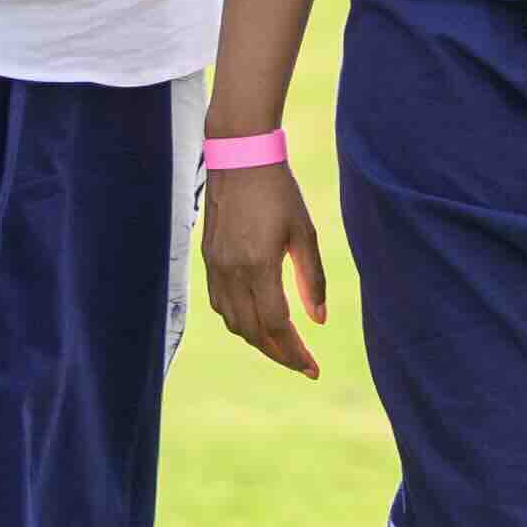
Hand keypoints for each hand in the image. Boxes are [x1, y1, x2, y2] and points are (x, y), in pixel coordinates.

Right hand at [198, 157, 327, 379]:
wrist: (239, 157)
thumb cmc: (278, 191)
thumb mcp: (304, 233)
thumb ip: (312, 279)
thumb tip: (318, 321)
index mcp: (259, 266)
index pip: (277, 325)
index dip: (295, 352)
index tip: (313, 369)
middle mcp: (232, 272)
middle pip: (254, 331)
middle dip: (279, 354)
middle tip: (302, 365)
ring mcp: (216, 267)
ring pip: (234, 322)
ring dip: (258, 340)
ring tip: (283, 347)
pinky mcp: (208, 259)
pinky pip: (221, 305)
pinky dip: (239, 321)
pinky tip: (256, 321)